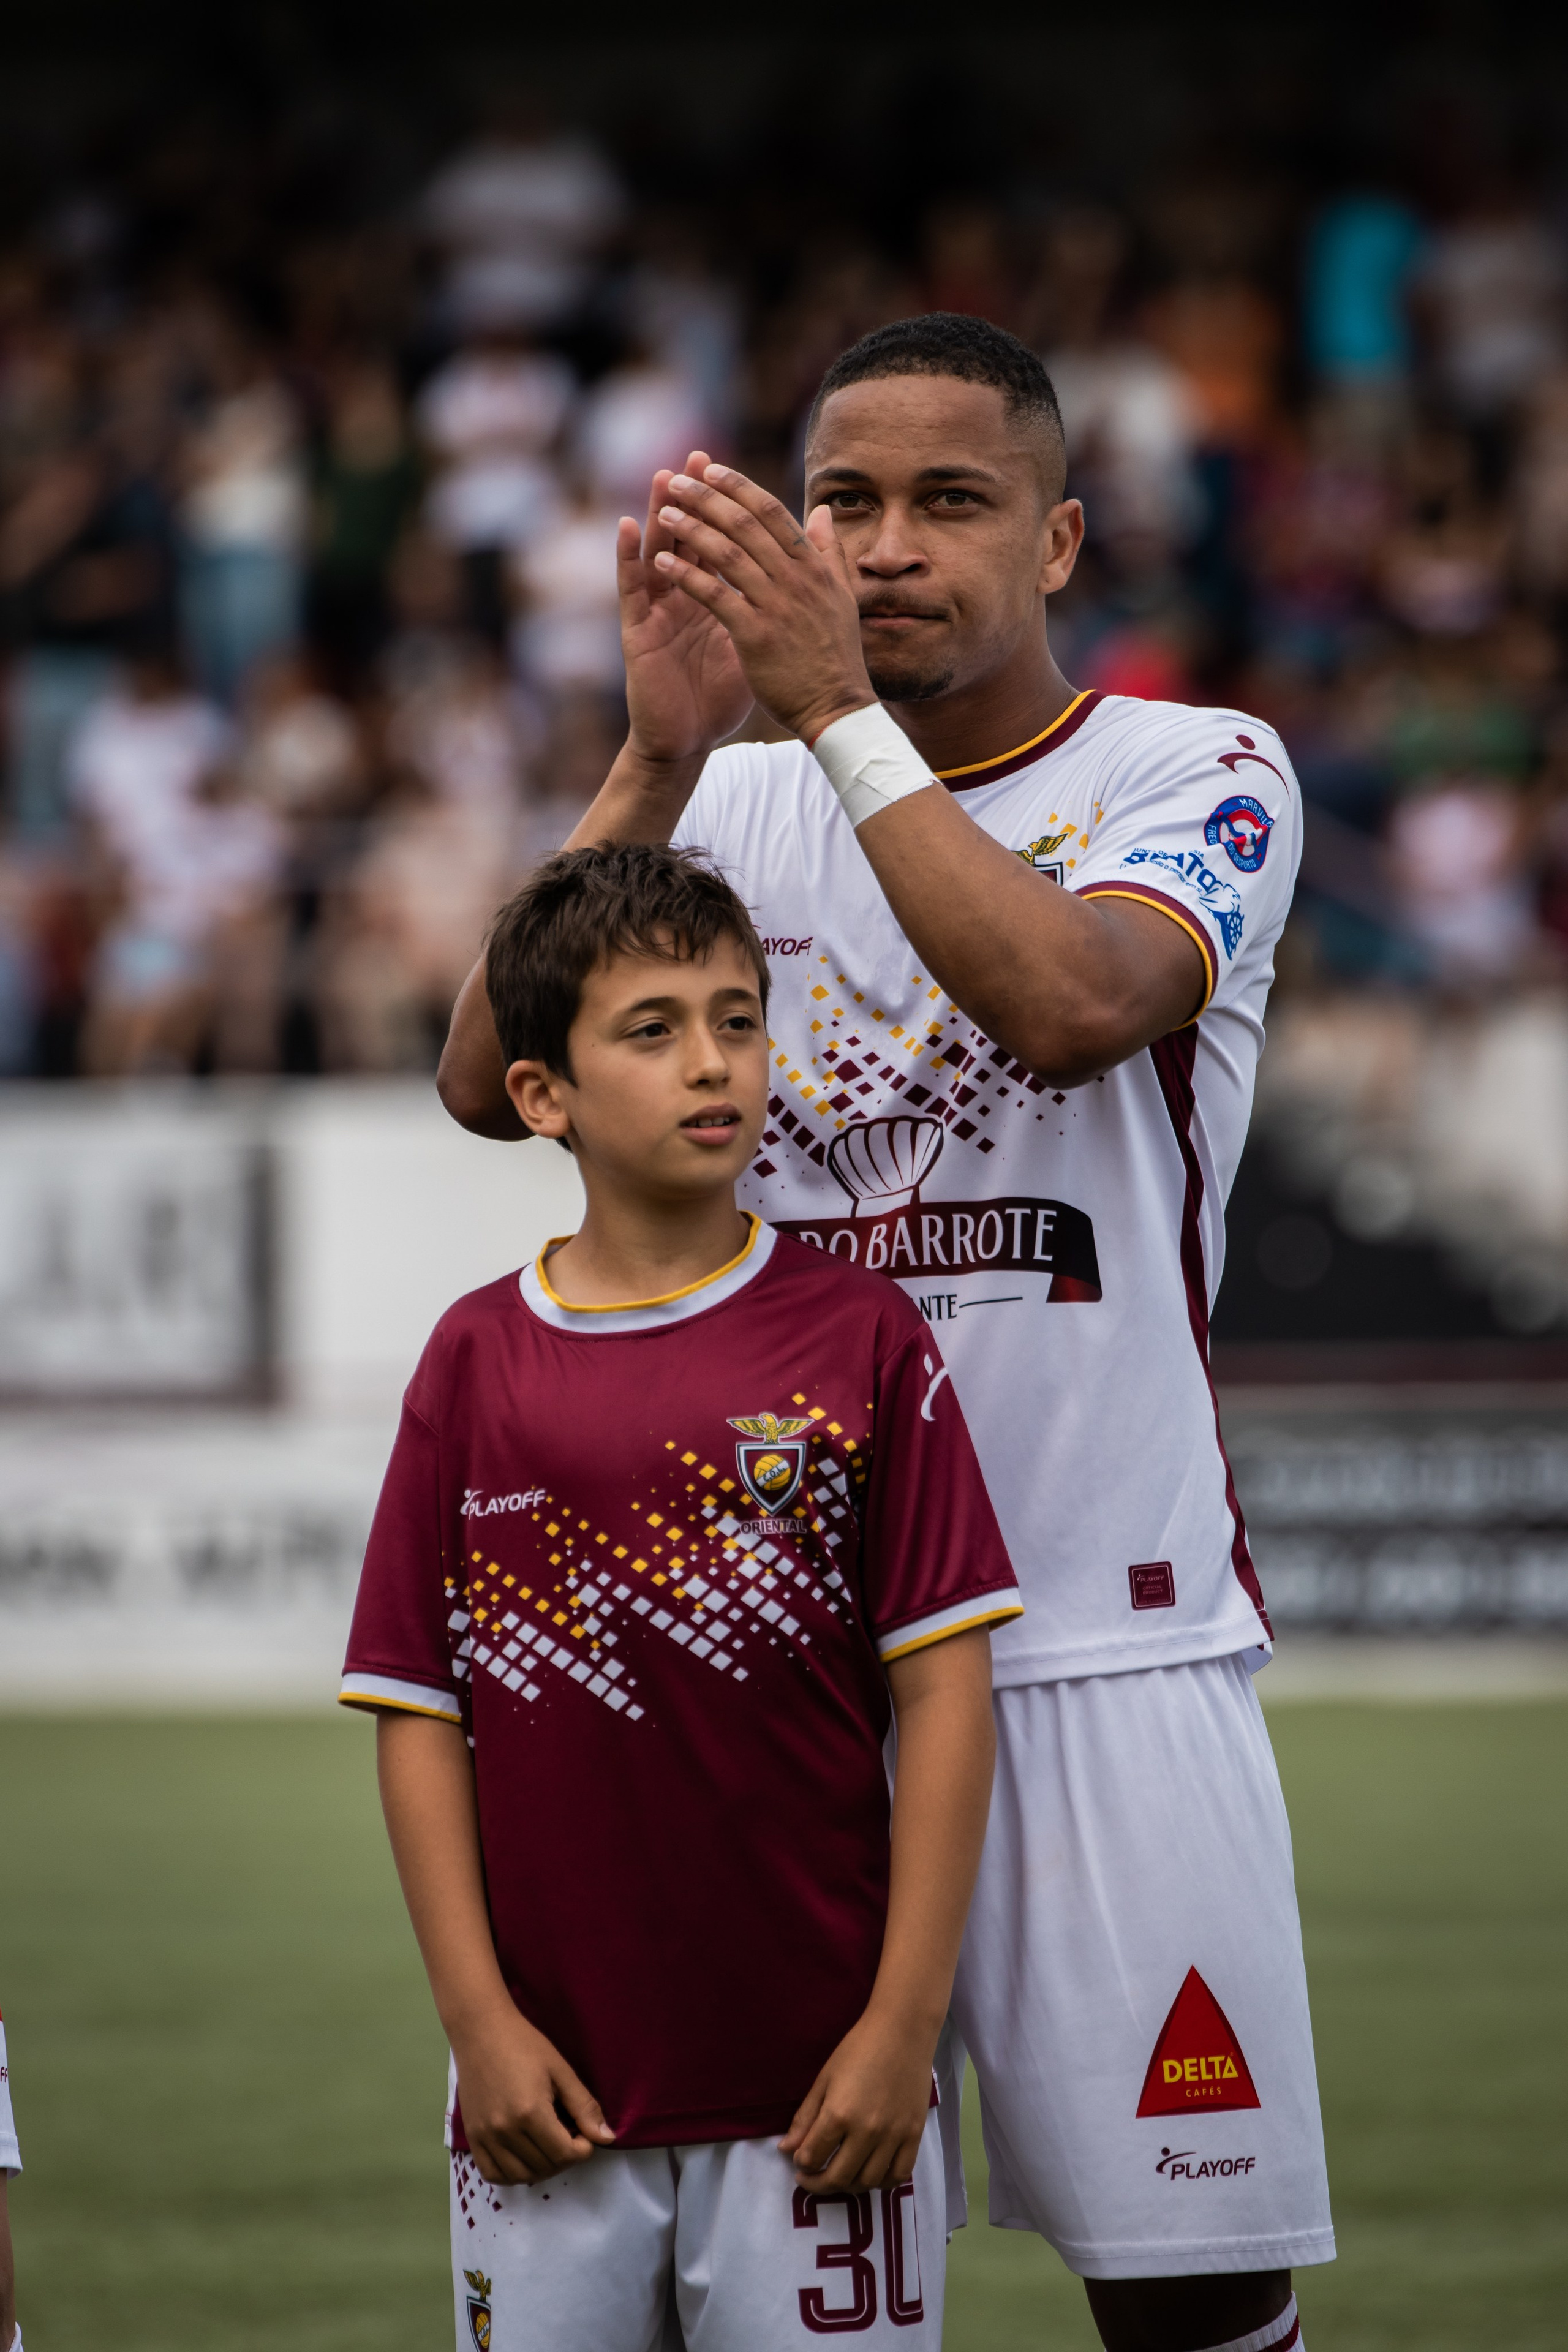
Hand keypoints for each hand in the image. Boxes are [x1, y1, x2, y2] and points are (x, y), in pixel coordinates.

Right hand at [452, 2004, 615, 2186]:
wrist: (481, 2031)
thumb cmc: (524, 2044)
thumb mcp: (561, 2071)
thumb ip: (584, 2107)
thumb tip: (607, 2139)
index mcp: (530, 2113)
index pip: (564, 2154)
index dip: (583, 2149)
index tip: (584, 2133)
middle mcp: (505, 2131)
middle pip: (545, 2167)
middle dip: (565, 2158)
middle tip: (569, 2135)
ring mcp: (484, 2136)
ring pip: (520, 2176)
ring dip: (542, 2168)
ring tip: (549, 2146)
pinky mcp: (471, 2137)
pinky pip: (492, 2173)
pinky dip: (512, 2174)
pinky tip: (524, 2157)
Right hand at [620, 450, 754, 761]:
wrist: (688, 741)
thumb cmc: (718, 696)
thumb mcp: (753, 643)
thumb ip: (770, 604)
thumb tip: (798, 575)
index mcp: (712, 596)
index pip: (721, 541)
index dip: (728, 509)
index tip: (738, 472)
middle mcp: (682, 595)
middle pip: (688, 535)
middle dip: (696, 496)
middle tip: (701, 455)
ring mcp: (658, 610)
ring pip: (656, 551)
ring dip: (658, 513)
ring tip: (663, 475)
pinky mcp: (637, 631)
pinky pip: (630, 588)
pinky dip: (627, 556)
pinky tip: (626, 526)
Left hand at [653, 464, 874, 743]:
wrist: (837, 709)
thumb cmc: (835, 656)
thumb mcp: (840, 596)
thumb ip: (829, 552)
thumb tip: (823, 511)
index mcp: (814, 567)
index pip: (772, 512)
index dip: (739, 486)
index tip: (710, 469)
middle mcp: (796, 579)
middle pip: (745, 524)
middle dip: (707, 498)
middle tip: (675, 480)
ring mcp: (777, 606)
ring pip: (727, 554)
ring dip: (692, 530)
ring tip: (665, 514)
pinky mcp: (755, 635)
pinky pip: (715, 595)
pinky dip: (687, 576)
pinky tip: (662, 563)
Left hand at [777, 2005, 934, 2192]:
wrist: (902, 2031)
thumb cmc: (858, 2048)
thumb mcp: (824, 2079)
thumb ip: (805, 2118)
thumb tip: (786, 2149)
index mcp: (838, 2114)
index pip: (812, 2157)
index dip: (802, 2163)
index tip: (800, 2160)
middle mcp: (866, 2131)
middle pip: (838, 2177)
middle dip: (818, 2184)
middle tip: (811, 2178)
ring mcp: (893, 2136)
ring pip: (868, 2182)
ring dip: (848, 2187)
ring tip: (839, 2176)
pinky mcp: (914, 2135)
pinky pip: (899, 2175)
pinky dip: (883, 2183)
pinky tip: (870, 2174)